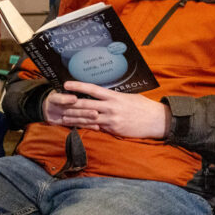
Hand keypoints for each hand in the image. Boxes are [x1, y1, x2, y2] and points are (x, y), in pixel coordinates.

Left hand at [43, 81, 169, 138]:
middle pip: (86, 104)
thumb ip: (114, 96)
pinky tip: (77, 126)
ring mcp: (112, 120)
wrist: (156, 121)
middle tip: (58, 102)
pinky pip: (97, 128)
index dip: (78, 86)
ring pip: (88, 118)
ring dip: (74, 118)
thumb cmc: (143, 107)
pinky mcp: (114, 130)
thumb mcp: (129, 96)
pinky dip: (86, 127)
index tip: (66, 84)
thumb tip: (103, 94)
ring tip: (62, 117)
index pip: (93, 89)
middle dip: (70, 104)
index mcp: (114, 96)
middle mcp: (111, 107)